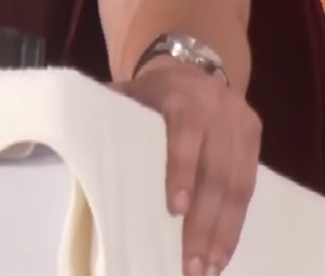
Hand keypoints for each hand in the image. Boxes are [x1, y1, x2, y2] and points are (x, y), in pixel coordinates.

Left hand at [118, 56, 260, 274]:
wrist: (192, 69)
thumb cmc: (148, 94)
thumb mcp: (127, 94)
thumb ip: (106, 114)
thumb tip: (70, 140)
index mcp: (182, 94)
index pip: (186, 131)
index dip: (182, 169)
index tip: (175, 209)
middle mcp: (217, 105)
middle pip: (216, 169)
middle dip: (204, 222)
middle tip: (191, 265)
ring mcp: (241, 120)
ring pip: (238, 184)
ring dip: (223, 232)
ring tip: (209, 269)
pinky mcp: (254, 137)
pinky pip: (249, 186)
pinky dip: (236, 223)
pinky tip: (223, 252)